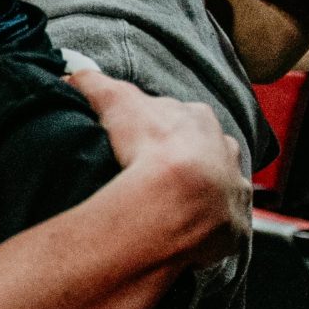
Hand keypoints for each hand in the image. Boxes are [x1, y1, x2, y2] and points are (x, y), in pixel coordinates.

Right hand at [69, 71, 247, 267]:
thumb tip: (72, 75)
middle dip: (188, 157)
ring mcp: (233, 188)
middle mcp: (225, 149)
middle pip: (207, 148)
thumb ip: (96, 85)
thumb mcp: (116, 102)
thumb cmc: (152, 143)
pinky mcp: (236, 225)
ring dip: (204, 192)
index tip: (142, 140)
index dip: (161, 127)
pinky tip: (189, 233)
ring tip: (175, 206)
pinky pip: (226, 225)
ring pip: (222, 186)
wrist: (180, 196)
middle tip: (157, 175)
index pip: (180, 117)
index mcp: (199, 118)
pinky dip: (210, 228)